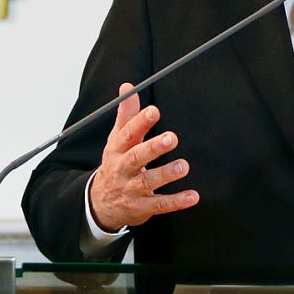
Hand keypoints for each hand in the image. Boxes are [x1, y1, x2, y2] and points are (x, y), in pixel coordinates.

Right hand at [88, 82, 199, 232]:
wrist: (101, 203)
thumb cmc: (114, 164)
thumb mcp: (116, 139)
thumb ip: (126, 114)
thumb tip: (128, 87)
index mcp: (117, 150)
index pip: (127, 134)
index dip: (139, 122)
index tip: (153, 111)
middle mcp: (123, 168)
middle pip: (137, 157)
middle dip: (153, 148)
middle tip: (172, 137)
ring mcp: (132, 189)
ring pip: (148, 181)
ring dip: (166, 173)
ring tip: (183, 166)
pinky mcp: (142, 207)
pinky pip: (160, 205)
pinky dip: (176, 202)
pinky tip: (192, 196)